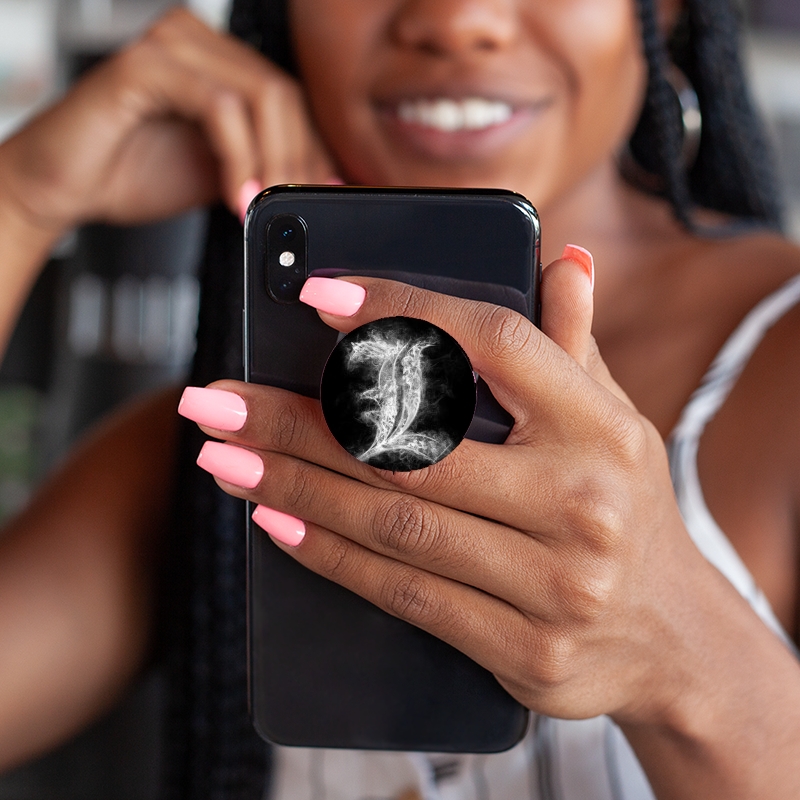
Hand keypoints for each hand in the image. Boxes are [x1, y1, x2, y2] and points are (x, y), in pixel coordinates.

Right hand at [0, 8, 335, 234]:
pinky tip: (237, 195)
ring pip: (261, 96)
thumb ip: (263, 167)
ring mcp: (171, 46)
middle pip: (283, 94)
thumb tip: (316, 183)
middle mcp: (197, 42)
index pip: (290, 99)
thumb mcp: (220, 174)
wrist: (64, 186)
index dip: (313, 150)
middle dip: (298, 161)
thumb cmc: (131, 173)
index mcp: (218, 62)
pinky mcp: (145, 65)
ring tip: (264, 206)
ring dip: (273, 161)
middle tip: (294, 207)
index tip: (322, 195)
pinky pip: (219, 106)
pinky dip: (238, 157)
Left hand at [182, 257, 718, 727]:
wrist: (672, 637)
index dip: (401, 314)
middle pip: (412, 447)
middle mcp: (583, 500)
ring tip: (221, 454)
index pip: (492, 344)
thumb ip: (572, 343)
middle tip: (215, 396)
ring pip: (395, 523)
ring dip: (292, 484)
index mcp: (603, 426)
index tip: (316, 295)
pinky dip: (330, 554)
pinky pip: (405, 595)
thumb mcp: (614, 419)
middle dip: (298, 419)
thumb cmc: (623, 506)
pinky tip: (274, 519)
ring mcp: (556, 583)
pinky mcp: (526, 650)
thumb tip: (559, 259)